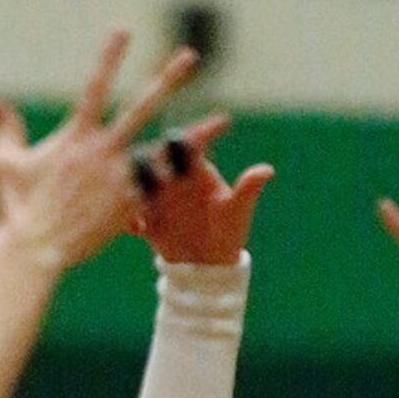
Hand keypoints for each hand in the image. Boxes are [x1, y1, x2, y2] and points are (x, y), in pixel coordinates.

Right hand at [0, 33, 196, 273]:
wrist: (33, 251)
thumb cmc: (14, 209)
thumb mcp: (3, 162)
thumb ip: (5, 127)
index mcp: (75, 135)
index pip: (96, 85)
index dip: (109, 56)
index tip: (124, 30)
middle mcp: (102, 151)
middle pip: (142, 107)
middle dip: (166, 79)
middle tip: (189, 57)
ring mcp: (118, 179)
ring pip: (165, 150)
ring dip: (195, 135)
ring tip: (224, 120)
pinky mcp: (128, 207)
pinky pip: (160, 190)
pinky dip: (181, 182)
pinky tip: (209, 172)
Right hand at [129, 114, 273, 264]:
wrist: (208, 266)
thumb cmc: (227, 233)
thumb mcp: (236, 212)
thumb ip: (247, 190)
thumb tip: (267, 171)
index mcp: (195, 168)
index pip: (191, 142)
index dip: (195, 133)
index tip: (194, 131)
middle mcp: (172, 178)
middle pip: (156, 157)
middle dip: (153, 158)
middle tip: (153, 163)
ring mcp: (156, 198)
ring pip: (138, 183)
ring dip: (135, 186)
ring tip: (136, 195)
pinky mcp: (145, 220)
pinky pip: (131, 215)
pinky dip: (130, 219)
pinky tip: (135, 228)